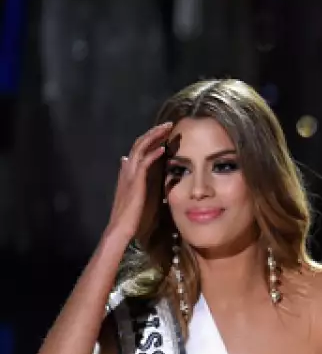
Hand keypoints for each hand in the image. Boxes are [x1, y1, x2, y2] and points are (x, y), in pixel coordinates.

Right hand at [107, 121, 172, 238]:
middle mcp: (127, 170)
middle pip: (139, 144)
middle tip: (167, 125)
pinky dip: (153, 154)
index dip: (150, 139)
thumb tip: (134, 167)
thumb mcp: (139, 195)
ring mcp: (130, 175)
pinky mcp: (135, 183)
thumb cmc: (133, 216)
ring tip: (166, 128)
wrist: (122, 228)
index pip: (139, 150)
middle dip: (153, 133)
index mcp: (129, 173)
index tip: (164, 133)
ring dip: (153, 137)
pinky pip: (144, 164)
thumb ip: (140, 181)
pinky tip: (163, 148)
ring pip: (140, 148)